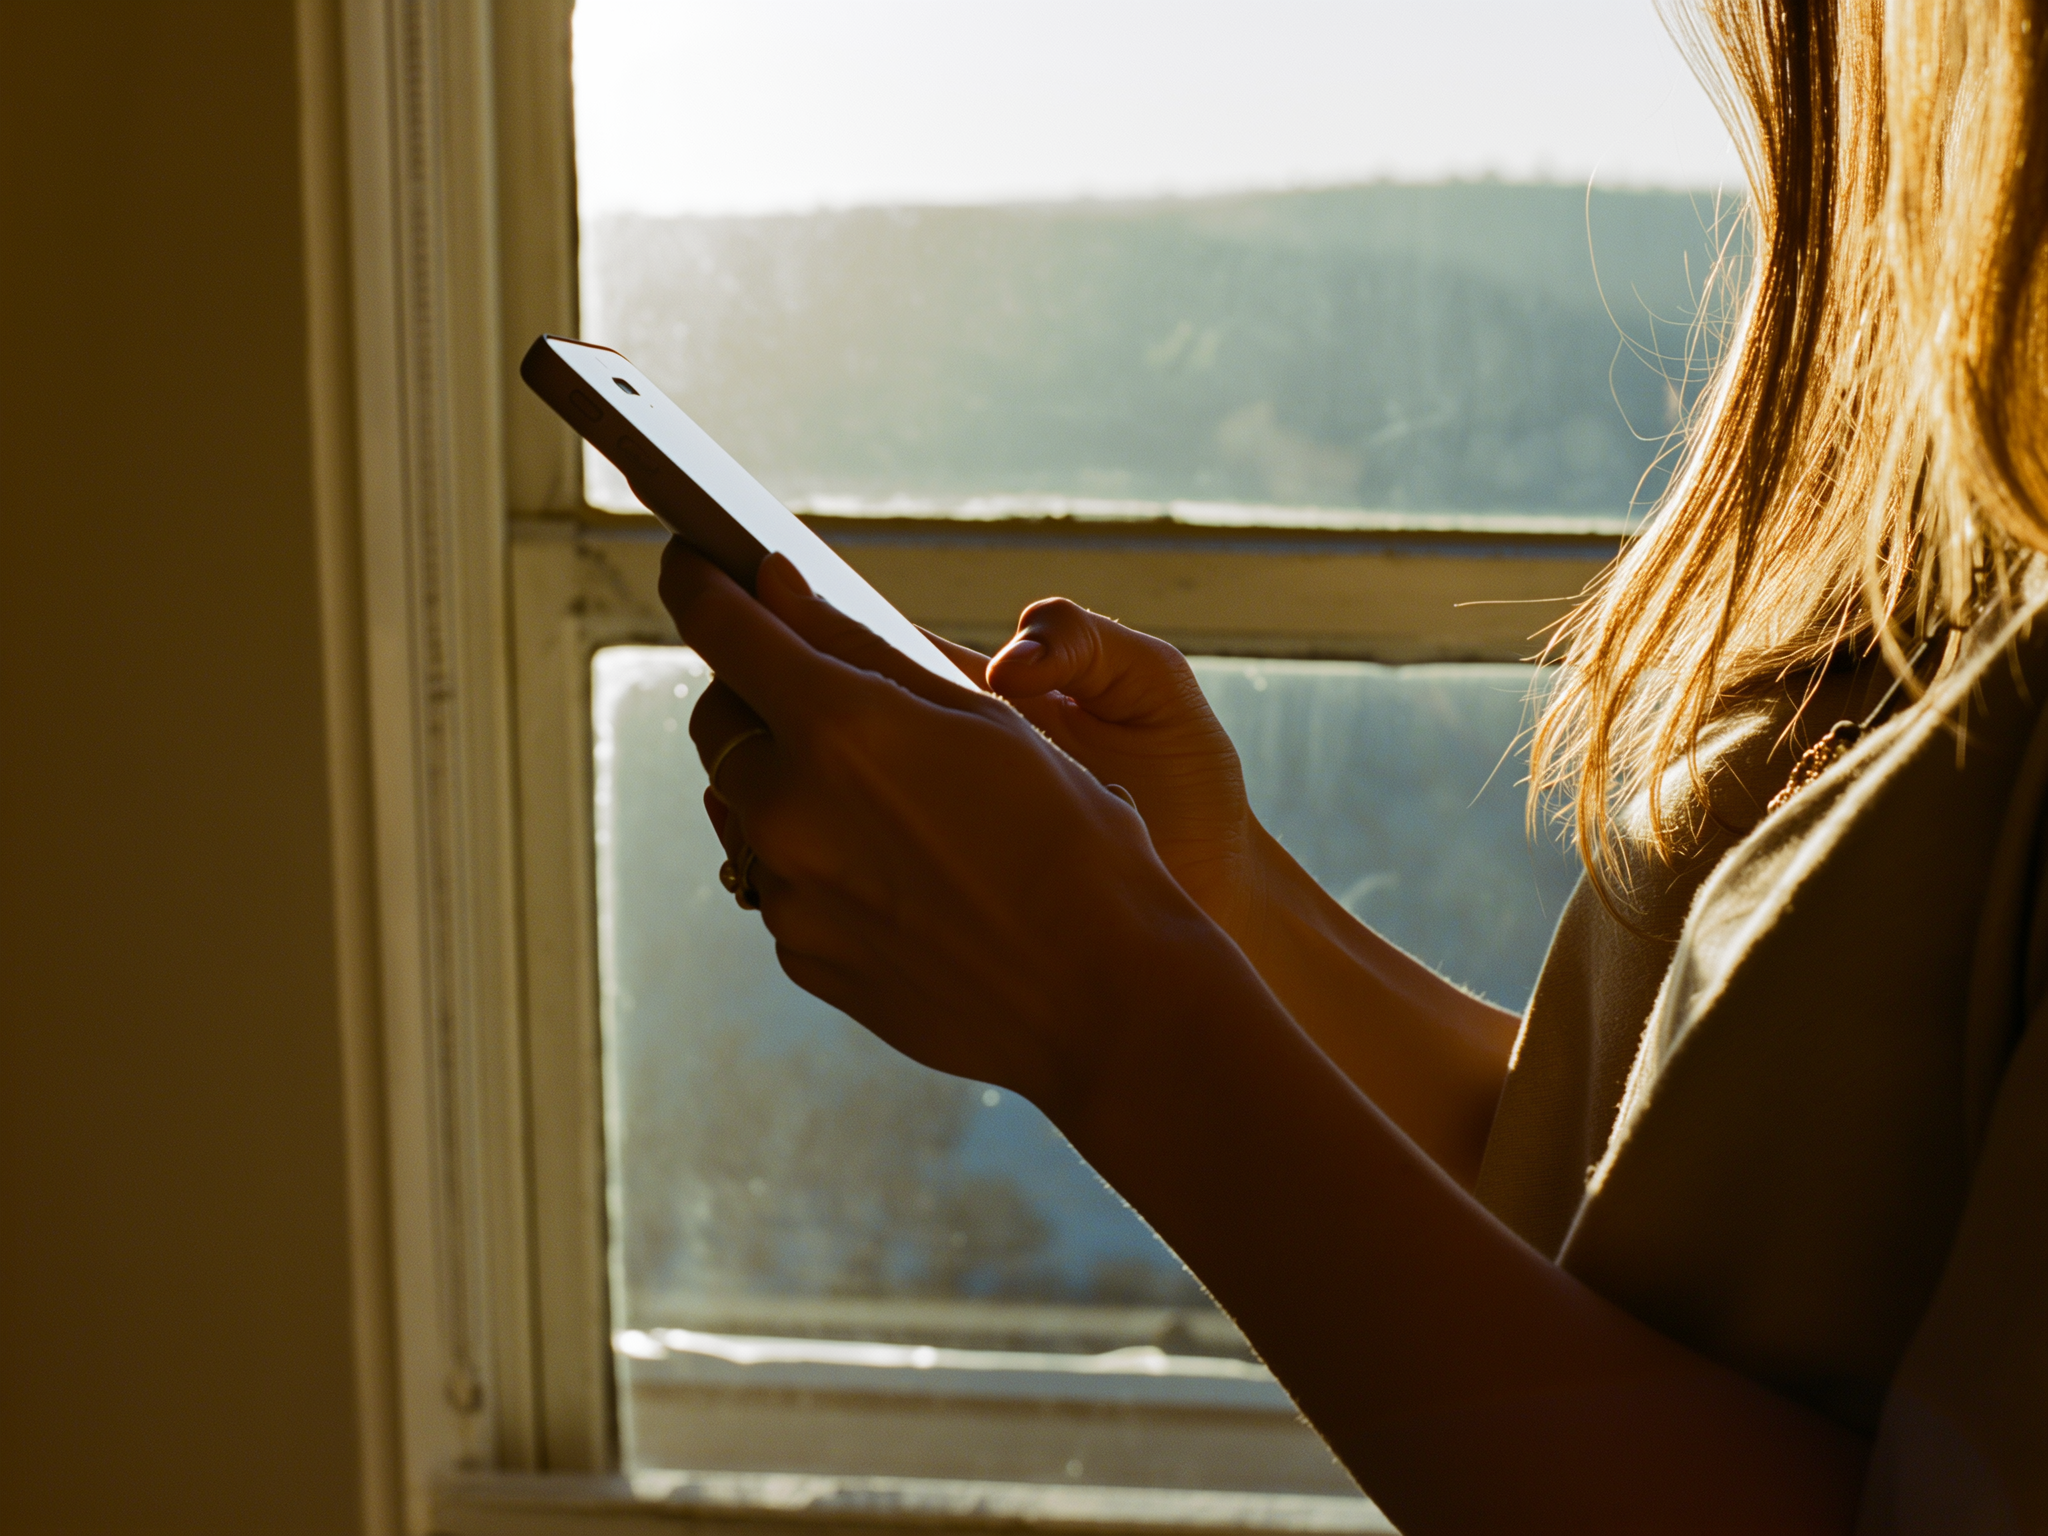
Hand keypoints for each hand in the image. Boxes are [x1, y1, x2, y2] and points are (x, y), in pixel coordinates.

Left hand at [662, 543, 1227, 1115]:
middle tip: (814, 683)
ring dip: (778, 776)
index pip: (721, 627)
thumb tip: (776, 588)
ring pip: (738, 803)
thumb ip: (862, 648)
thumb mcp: (987, 719)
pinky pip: (775, 879)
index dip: (698, 583)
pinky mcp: (801, 953)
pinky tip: (894, 865)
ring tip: (872, 787)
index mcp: (841, 728)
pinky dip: (810, 854)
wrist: (1103, 999)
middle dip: (752, 688)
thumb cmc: (1072, 843)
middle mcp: (790, 810)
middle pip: (718, 719)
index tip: (692, 563)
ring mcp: (788, 892)